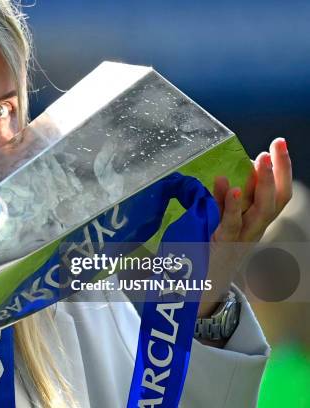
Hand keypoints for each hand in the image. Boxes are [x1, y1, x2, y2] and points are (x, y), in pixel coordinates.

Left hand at [199, 137, 291, 317]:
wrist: (200, 290)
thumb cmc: (209, 250)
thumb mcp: (221, 222)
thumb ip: (222, 201)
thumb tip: (223, 176)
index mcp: (256, 221)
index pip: (278, 193)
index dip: (282, 169)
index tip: (278, 144)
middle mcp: (255, 230)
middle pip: (277, 199)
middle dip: (279, 171)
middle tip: (276, 145)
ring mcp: (241, 240)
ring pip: (261, 211)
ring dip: (262, 184)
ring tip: (260, 159)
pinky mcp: (221, 247)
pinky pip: (230, 225)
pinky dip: (230, 205)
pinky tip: (229, 187)